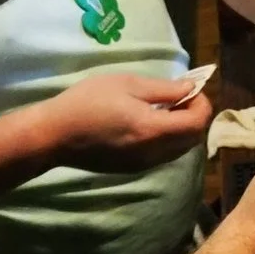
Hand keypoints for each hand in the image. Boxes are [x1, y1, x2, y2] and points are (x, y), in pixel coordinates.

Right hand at [35, 73, 213, 172]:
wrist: (52, 135)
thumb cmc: (87, 102)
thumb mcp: (126, 84)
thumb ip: (164, 89)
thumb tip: (190, 90)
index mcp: (154, 130)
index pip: (198, 122)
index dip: (202, 104)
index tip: (190, 89)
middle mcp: (154, 153)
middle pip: (193, 138)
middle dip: (195, 116)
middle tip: (180, 97)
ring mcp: (143, 164)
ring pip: (180, 149)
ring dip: (182, 129)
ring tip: (164, 108)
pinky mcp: (132, 169)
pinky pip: (164, 155)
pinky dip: (168, 139)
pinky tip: (150, 123)